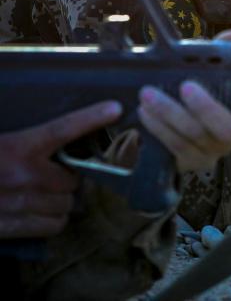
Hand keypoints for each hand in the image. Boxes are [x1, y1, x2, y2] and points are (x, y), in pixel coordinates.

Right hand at [0, 101, 121, 238]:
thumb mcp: (2, 144)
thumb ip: (24, 143)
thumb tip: (49, 144)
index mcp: (16, 147)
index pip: (62, 129)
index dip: (90, 117)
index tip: (114, 108)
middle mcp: (22, 175)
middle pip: (72, 179)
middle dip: (68, 179)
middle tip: (56, 176)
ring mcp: (18, 203)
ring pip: (65, 204)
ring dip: (61, 201)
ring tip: (46, 196)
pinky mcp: (10, 227)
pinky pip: (51, 226)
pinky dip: (51, 221)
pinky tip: (40, 213)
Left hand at [139, 29, 230, 172]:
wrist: (171, 115)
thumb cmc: (202, 86)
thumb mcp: (212, 66)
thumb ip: (225, 50)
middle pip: (228, 130)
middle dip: (206, 109)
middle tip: (185, 86)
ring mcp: (214, 151)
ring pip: (195, 138)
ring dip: (170, 115)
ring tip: (149, 94)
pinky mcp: (191, 161)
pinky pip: (175, 148)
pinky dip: (159, 128)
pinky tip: (146, 112)